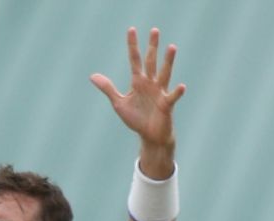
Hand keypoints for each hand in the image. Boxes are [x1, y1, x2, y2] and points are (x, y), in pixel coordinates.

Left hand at [90, 27, 184, 172]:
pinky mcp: (166, 105)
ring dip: (168, 61)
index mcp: (138, 81)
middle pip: (151, 61)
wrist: (150, 137)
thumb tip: (92, 76)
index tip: (131, 30)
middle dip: (152, 46)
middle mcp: (150, 83)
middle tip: (154, 30)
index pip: (135, 59)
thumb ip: (108, 88)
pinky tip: (181, 86)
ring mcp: (160, 93)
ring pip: (164, 73)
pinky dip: (177, 92)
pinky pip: (172, 97)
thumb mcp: (119, 103)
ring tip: (172, 47)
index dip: (132, 45)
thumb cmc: (137, 120)